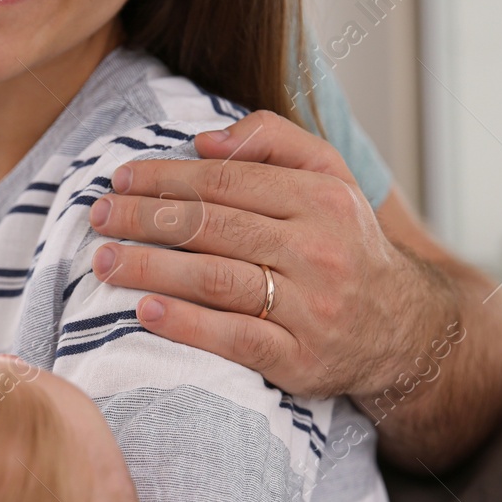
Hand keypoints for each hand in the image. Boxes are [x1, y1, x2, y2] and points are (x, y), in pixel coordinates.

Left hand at [88, 110, 458, 399]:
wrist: (402, 330)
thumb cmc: (345, 244)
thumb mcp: (330, 178)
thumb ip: (275, 142)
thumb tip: (205, 142)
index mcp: (321, 199)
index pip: (227, 181)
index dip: (166, 177)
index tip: (120, 179)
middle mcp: (319, 250)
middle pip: (213, 227)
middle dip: (145, 218)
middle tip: (99, 216)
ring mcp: (311, 308)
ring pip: (216, 279)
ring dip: (150, 268)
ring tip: (104, 261)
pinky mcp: (300, 359)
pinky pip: (233, 338)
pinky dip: (186, 324)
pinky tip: (144, 311)